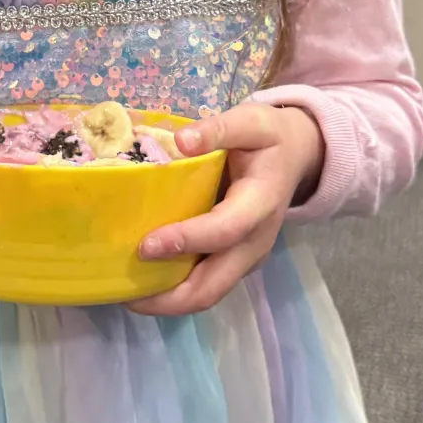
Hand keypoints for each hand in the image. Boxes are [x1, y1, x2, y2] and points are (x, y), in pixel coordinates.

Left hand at [129, 103, 324, 316]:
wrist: (298, 157)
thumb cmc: (269, 138)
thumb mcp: (250, 121)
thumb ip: (218, 130)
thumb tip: (182, 140)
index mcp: (260, 203)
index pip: (224, 231)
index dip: (186, 240)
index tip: (145, 245)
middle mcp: (256, 241)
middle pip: (214, 285)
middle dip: (169, 296)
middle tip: (124, 293)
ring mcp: (248, 257)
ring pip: (208, 294)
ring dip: (168, 301)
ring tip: (125, 296)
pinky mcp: (237, 262)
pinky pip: (206, 286)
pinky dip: (175, 293)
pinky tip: (143, 284)